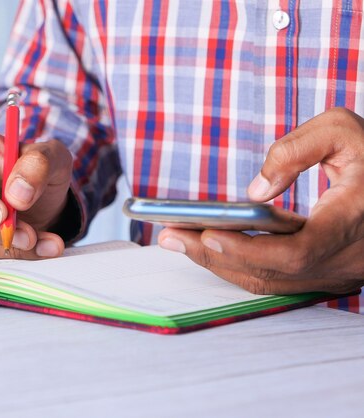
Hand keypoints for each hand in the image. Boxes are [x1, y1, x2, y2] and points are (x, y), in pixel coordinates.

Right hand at [0, 122, 72, 258]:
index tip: (3, 214)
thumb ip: (38, 166)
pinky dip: (2, 254)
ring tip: (38, 243)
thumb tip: (18, 194)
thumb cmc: (34, 169)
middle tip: (29, 236)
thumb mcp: (50, 156)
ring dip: (2, 245)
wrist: (33, 196)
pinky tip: (31, 250)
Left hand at [158, 107, 363, 294]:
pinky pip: (275, 279)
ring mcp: (336, 273)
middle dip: (214, 256)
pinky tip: (207, 246)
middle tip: (168, 236)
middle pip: (270, 273)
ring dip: (219, 263)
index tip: (206, 234)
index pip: (296, 252)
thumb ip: (295, 151)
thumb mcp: (342, 130)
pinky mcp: (325, 274)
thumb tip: (254, 191)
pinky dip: (238, 264)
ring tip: (176, 240)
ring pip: (269, 282)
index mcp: (354, 221)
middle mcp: (346, 258)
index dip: (248, 248)